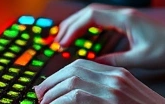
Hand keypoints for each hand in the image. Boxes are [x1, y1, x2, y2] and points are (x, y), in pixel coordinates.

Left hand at [34, 58, 164, 103]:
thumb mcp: (125, 99)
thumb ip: (103, 94)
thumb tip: (75, 97)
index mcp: (119, 74)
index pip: (82, 65)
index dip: (60, 74)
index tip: (48, 87)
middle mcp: (117, 77)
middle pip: (74, 69)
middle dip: (51, 82)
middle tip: (39, 95)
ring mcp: (115, 89)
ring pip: (72, 81)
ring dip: (52, 93)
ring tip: (44, 103)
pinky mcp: (112, 101)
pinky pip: (77, 97)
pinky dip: (60, 102)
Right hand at [54, 4, 164, 69]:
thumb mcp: (139, 59)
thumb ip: (115, 61)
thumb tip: (94, 64)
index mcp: (125, 19)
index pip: (92, 16)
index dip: (74, 27)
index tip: (64, 41)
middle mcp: (124, 14)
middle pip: (90, 12)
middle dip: (72, 24)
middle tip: (59, 40)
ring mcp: (126, 17)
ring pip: (96, 15)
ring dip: (80, 24)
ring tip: (67, 38)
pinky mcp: (128, 22)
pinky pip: (103, 20)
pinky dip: (90, 27)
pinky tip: (85, 38)